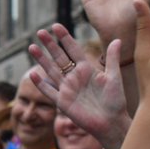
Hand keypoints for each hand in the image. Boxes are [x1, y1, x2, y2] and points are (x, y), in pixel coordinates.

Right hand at [29, 26, 128, 148]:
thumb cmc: (115, 101)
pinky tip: (32, 74)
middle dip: (50, 45)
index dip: (64, 38)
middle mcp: (74, 77)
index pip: (73, 50)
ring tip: (32, 47)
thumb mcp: (114, 77)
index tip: (56, 26)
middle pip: (59, 57)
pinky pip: (49, 91)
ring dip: (41, 60)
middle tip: (40, 32)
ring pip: (51, 71)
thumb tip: (117, 39)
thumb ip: (112, 59)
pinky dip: (41, 83)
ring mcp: (67, 89)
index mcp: (86, 69)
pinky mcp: (63, 102)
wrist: (111, 123)